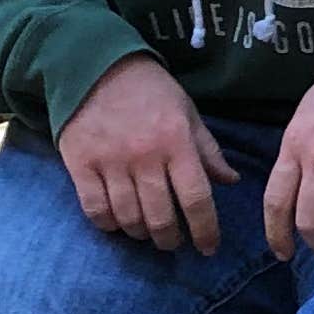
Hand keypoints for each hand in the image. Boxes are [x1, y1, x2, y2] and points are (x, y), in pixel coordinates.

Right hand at [56, 56, 239, 252]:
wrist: (95, 66)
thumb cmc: (150, 90)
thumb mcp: (187, 114)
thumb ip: (208, 151)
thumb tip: (232, 181)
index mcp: (177, 143)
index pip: (196, 199)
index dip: (206, 230)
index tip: (208, 248)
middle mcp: (145, 156)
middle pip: (161, 217)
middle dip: (171, 239)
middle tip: (173, 241)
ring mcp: (110, 162)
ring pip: (128, 218)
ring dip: (141, 233)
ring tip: (147, 231)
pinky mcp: (80, 165)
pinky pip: (95, 210)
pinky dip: (109, 224)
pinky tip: (117, 221)